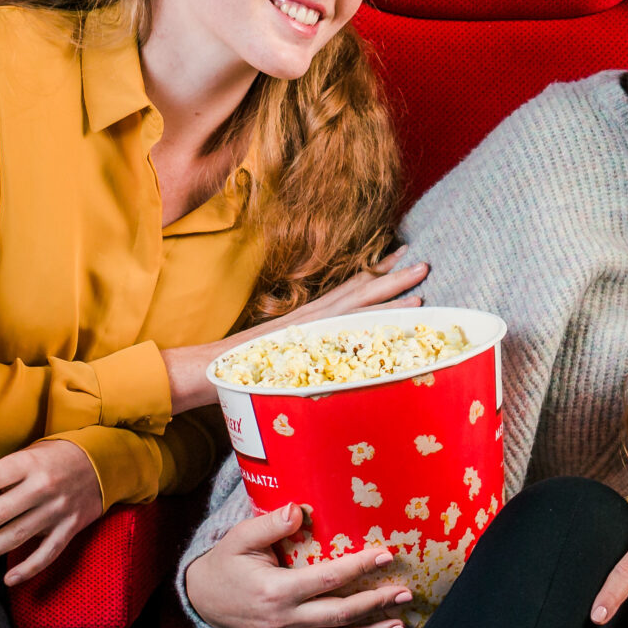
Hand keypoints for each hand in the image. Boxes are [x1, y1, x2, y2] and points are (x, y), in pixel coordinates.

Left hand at [0, 440, 104, 580]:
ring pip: (16, 536)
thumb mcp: (28, 455)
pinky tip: (8, 579)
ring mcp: (58, 509)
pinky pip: (48, 553)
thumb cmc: (54, 459)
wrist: (103, 462)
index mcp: (29, 464)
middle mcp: (43, 487)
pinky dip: (29, 568)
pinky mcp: (71, 527)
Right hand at [167, 252, 429, 412]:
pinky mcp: (303, 347)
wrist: (202, 371)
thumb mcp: (281, 353)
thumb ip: (303, 348)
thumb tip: (323, 354)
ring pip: (355, 309)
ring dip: (389, 298)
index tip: (399, 256)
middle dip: (391, 277)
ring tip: (420, 287)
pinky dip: (368, 328)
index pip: (346, 290)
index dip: (374, 273)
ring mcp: (306, 331)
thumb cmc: (238, 367)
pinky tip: (390, 325)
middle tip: (424, 262)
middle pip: (357, 293)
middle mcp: (309, 318)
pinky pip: (342, 335)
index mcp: (305, 317)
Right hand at [184, 503, 411, 627]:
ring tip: (400, 624)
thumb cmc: (226, 564)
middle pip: (340, 616)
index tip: (386, 554)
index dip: (360, 567)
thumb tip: (298, 510)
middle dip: (376, 604)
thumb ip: (269, 524)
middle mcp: (285, 621)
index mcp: (276, 591)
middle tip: (405, 593)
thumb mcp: (239, 539)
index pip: (327, 579)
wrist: (203, 600)